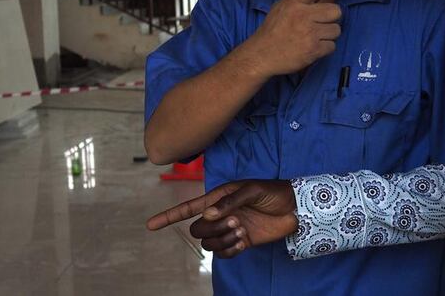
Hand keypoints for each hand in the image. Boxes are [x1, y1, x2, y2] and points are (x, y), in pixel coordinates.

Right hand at [146, 179, 297, 257]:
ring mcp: (229, 229)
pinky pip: (224, 254)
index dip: (169, 216)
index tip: (150, 225)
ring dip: (223, 239)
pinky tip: (244, 240)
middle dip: (212, 229)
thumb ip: (229, 201)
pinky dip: (231, 249)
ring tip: (242, 229)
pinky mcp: (240, 242)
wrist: (294, 208)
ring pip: (209, 244)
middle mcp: (220, 214)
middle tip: (235, 221)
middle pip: (196, 230)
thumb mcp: (252, 190)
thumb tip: (207, 214)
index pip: (188, 208)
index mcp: (219, 198)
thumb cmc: (273, 192)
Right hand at [247, 0, 349, 76]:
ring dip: (328, 35)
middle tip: (319, 25)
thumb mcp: (281, 8)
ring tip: (312, 38)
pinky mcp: (313, 50)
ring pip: (336, 30)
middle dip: (331, 19)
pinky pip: (332, 46)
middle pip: (336, 11)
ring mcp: (309, 33)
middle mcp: (303, 15)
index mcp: (294, 2)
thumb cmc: (273, 30)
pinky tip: (311, 49)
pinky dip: (324, 49)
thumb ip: (300, 1)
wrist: (261, 54)